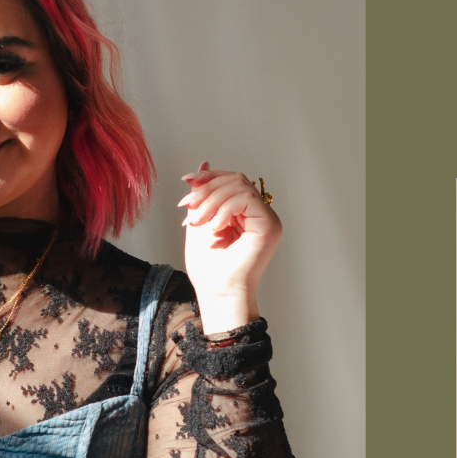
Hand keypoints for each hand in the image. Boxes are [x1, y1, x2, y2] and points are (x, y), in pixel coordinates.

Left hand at [178, 162, 281, 335]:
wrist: (217, 292)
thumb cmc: (209, 268)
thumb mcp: (198, 221)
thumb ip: (202, 195)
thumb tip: (202, 165)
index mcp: (245, 213)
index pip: (231, 180)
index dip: (209, 178)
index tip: (187, 182)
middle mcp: (259, 214)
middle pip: (235, 179)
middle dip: (207, 189)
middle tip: (188, 207)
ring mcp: (267, 219)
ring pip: (240, 186)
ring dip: (213, 200)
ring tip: (199, 221)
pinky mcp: (270, 225)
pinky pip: (247, 199)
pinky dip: (226, 209)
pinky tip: (216, 227)